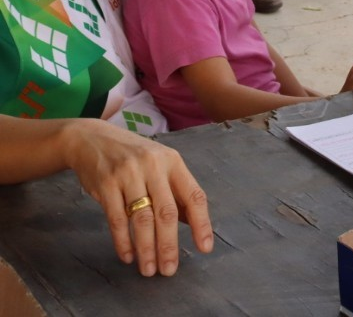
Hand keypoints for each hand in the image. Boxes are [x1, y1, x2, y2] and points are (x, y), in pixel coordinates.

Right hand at [60, 119, 212, 276]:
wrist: (93, 138)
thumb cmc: (133, 156)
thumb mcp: (160, 164)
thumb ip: (174, 190)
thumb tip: (189, 222)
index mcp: (173, 161)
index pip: (194, 195)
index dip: (201, 223)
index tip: (204, 247)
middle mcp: (154, 166)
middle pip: (167, 212)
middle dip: (169, 244)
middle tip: (170, 269)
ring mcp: (129, 174)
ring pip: (142, 218)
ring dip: (147, 248)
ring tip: (149, 269)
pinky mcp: (106, 184)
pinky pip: (117, 218)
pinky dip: (123, 241)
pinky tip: (128, 256)